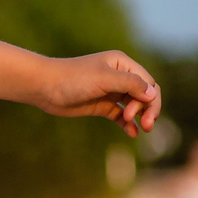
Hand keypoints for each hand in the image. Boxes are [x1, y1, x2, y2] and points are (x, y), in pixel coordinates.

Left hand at [35, 51, 160, 132]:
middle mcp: (119, 76)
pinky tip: (132, 133)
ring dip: (141, 117)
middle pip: (144, 95)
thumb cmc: (73, 78)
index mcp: (122, 64)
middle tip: (147, 125)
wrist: (44, 87)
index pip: (148, 82)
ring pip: (135, 106)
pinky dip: (128, 124)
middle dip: (148, 109)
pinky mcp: (102, 105)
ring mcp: (111, 92)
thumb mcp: (104, 78)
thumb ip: (130, 84)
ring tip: (142, 130)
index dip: (150, 98)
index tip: (137, 112)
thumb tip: (153, 93)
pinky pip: (121, 115)